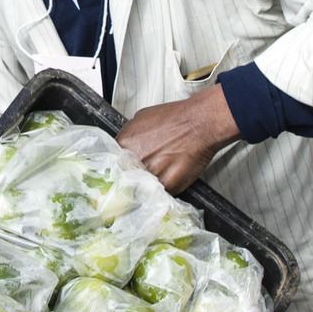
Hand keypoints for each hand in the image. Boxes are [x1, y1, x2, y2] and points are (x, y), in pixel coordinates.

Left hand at [117, 86, 241, 193]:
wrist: (200, 124)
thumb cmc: (175, 118)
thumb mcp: (141, 118)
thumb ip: (128, 136)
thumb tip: (123, 146)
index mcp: (125, 144)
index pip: (112, 163)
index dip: (117, 168)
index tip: (121, 172)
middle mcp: (135, 161)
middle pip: (124, 177)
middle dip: (131, 176)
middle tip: (144, 170)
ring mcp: (150, 174)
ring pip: (141, 188)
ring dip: (146, 184)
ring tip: (160, 170)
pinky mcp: (167, 186)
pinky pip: (158, 192)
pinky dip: (161, 189)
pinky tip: (169, 175)